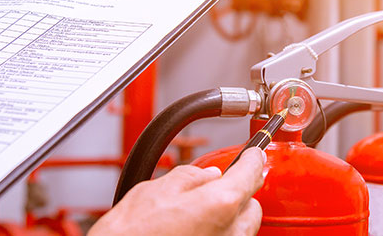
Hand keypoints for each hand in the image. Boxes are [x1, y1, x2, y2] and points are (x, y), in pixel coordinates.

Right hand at [90, 148, 265, 235]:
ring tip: (196, 214)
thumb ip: (190, 177)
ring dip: (228, 217)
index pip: (251, 172)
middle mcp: (232, 231)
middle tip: (213, 187)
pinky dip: (218, 233)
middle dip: (237, 193)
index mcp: (220, 204)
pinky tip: (194, 230)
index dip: (252, 158)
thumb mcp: (155, 190)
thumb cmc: (130, 235)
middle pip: (251, 204)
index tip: (253, 153)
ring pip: (242, 228)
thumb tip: (208, 174)